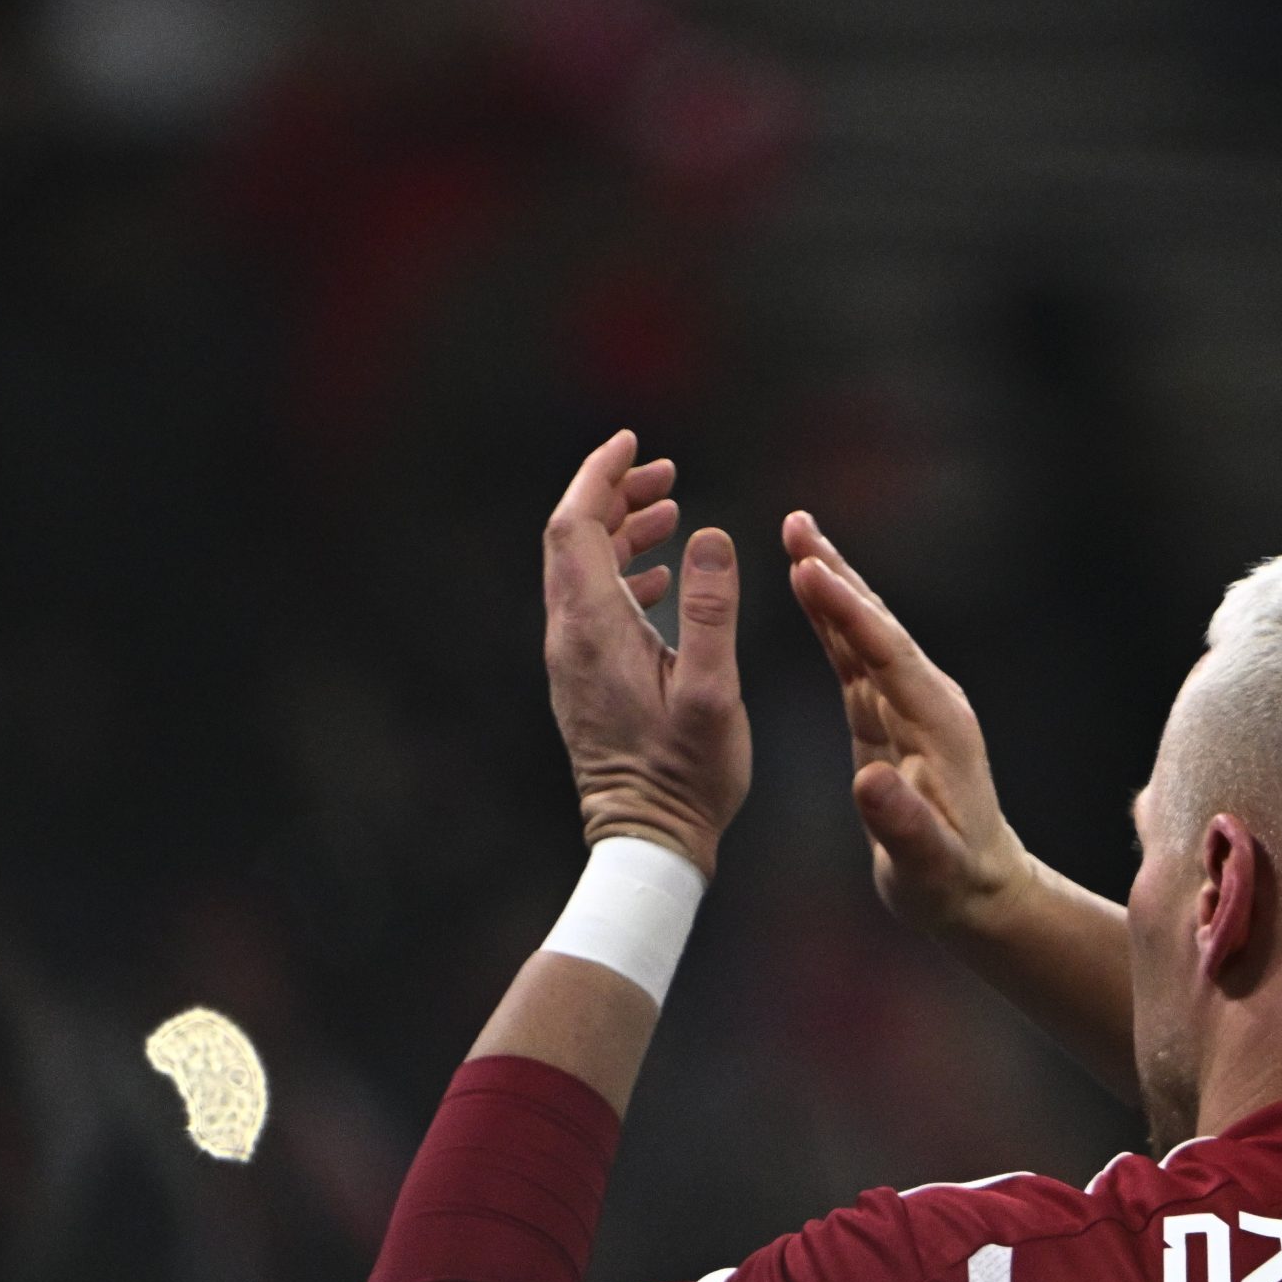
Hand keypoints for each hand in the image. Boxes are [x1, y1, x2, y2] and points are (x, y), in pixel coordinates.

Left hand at [542, 431, 749, 878]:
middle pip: (572, 539)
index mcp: (593, 630)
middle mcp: (570, 639)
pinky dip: (623, 571)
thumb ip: (708, 610)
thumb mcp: (711, 691)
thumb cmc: (686, 776)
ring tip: (671, 508)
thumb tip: (708, 534)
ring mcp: (573, 661)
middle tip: (665, 471)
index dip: (599, 475)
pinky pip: (592, 604)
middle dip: (612, 494)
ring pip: (581, 571)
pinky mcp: (584, 681)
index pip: (575, 526)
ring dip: (620, 531)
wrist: (648, 840)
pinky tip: (661, 576)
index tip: (633, 441)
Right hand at [784, 511, 1031, 935]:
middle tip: (797, 523)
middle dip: (836, 574)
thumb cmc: (950, 882)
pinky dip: (830, 619)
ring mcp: (908, 705)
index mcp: (936, 724)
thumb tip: (869, 782)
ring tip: (797, 535)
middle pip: (876, 624)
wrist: (974, 890)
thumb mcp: (926, 862)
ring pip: (863, 632)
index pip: (886, 654)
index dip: (847, 611)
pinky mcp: (888, 716)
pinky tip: (810, 590)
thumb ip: (901, 823)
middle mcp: (925, 701)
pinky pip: (853, 656)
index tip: (809, 570)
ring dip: (831, 583)